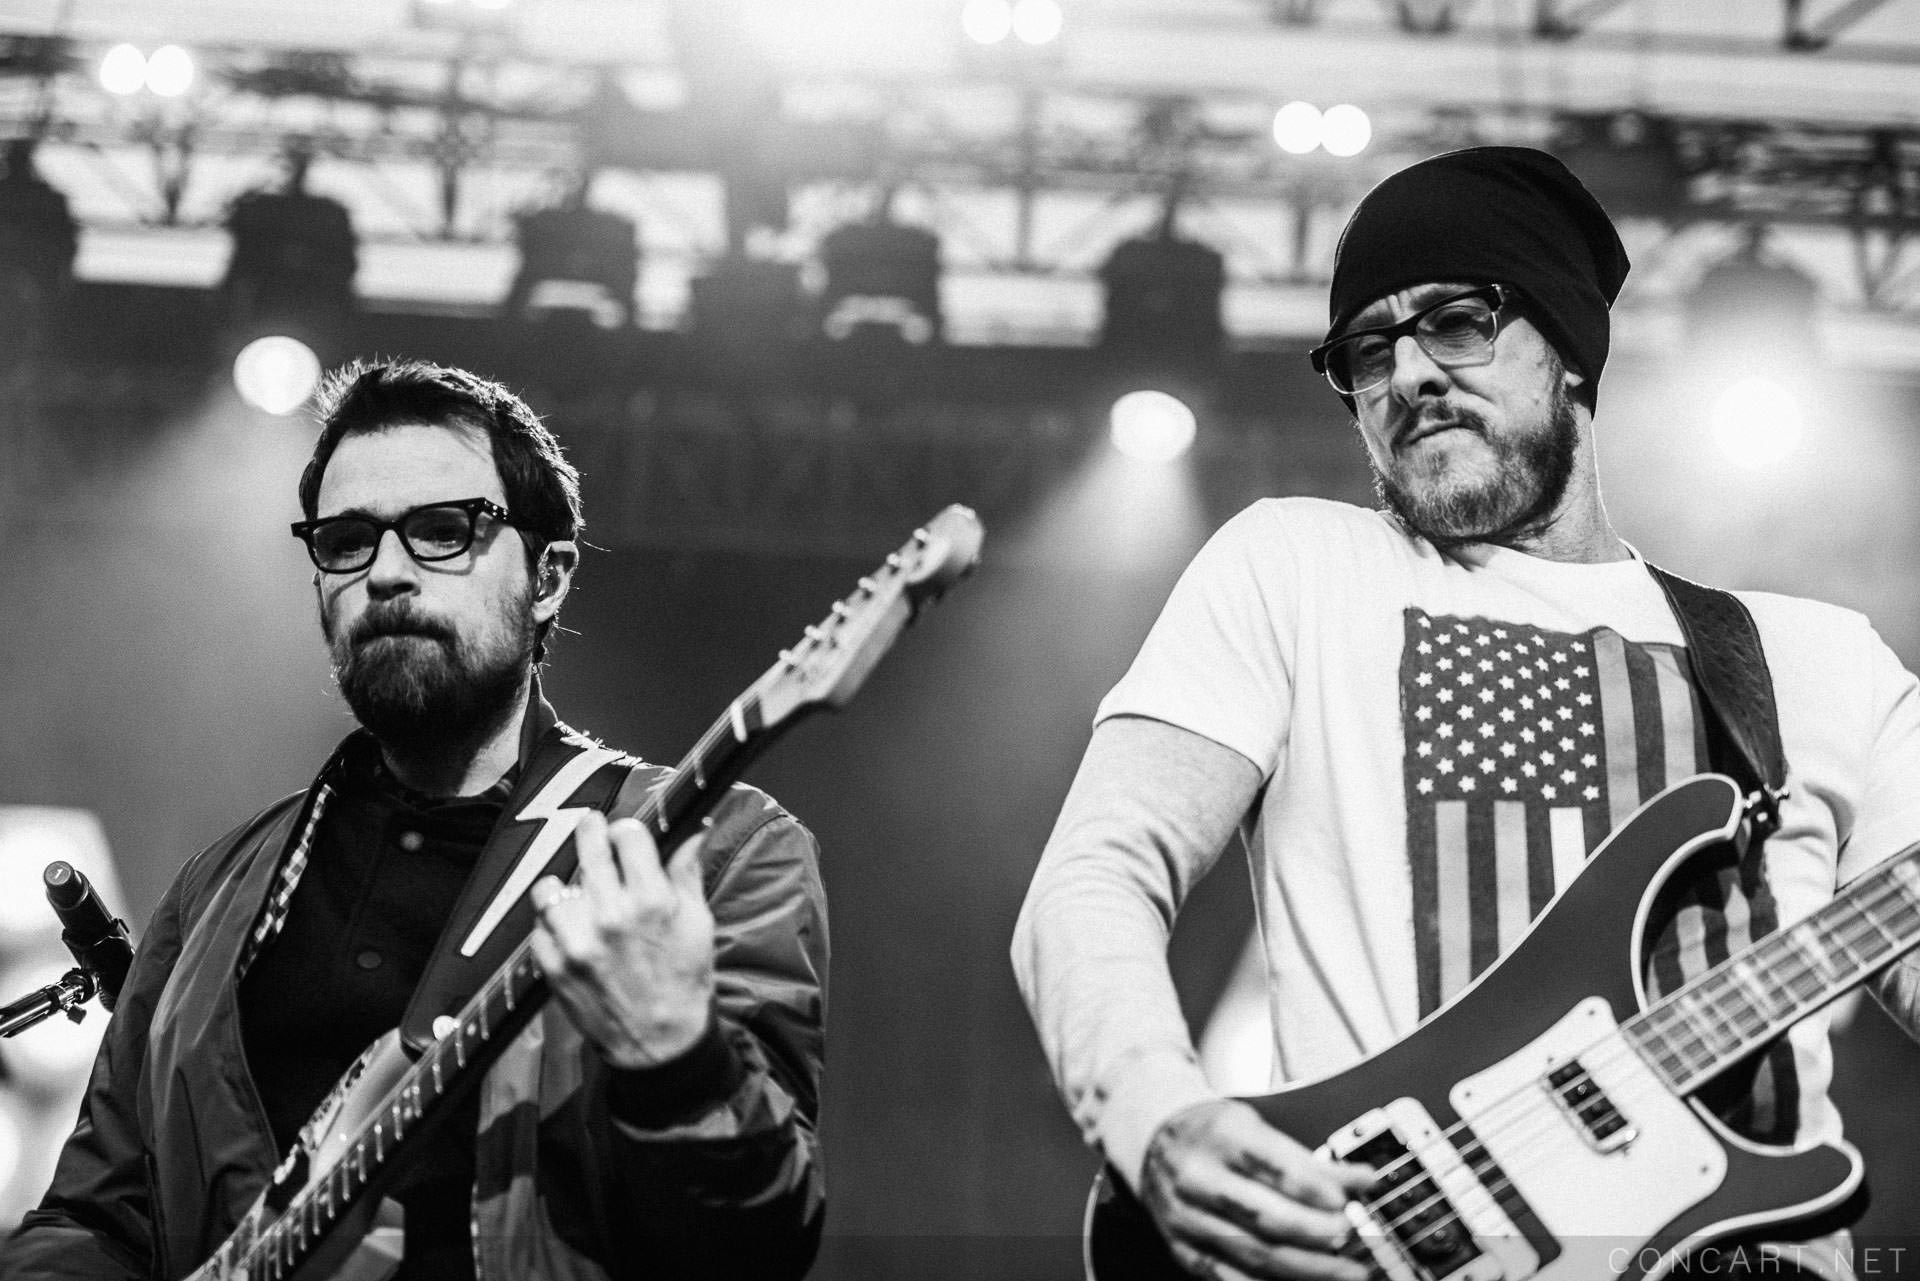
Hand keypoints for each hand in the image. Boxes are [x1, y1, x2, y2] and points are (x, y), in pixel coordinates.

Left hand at [528, 812, 714, 1067]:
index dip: (626, 830)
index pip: (628, 834)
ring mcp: (577, 941)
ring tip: (576, 893)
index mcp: (652, 900)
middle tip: (590, 828)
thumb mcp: (699, 923)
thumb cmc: (683, 980)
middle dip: (590, 832)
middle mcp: (611, 915)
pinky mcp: (554, 966)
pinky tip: (569, 932)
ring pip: (552, 886)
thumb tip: (694, 832)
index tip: (624, 834)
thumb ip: (688, 874)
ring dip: (564, 885)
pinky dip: (551, 926)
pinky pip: (538, 927)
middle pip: (588, 847)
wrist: (660, 1042)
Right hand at [1139, 1099, 1374, 1280]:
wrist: (1153, 1142)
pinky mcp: (1183, 1249)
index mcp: (1218, 1136)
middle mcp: (1197, 1177)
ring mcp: (1187, 1218)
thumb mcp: (1255, 1126)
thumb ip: (1307, 1159)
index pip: (1270, 1164)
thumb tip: (1361, 1182)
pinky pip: (1229, 1277)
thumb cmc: (1213, 1133)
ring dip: (1305, 1267)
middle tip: (1350, 1237)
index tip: (1345, 1199)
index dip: (1311, 1186)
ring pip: (1251, 1251)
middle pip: (1261, 1213)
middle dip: (1313, 1231)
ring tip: (1345, 1271)